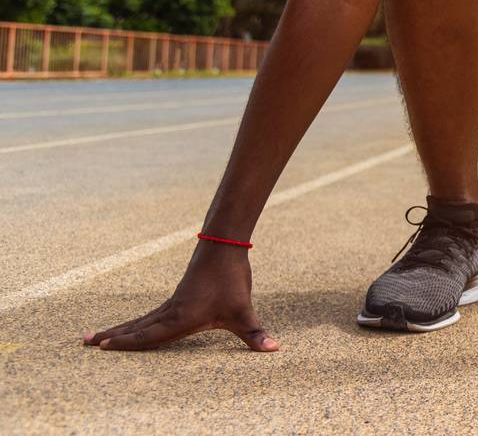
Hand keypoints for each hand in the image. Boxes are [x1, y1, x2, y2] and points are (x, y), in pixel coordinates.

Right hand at [83, 241, 277, 351]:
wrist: (225, 246)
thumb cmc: (231, 280)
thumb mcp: (244, 311)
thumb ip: (255, 334)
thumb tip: (274, 349)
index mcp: (180, 318)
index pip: (148, 335)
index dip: (127, 342)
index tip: (103, 347)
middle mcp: (171, 311)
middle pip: (136, 327)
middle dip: (112, 336)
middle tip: (85, 343)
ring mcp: (172, 303)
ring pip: (140, 319)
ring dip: (118, 328)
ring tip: (94, 336)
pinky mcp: (177, 296)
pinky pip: (150, 313)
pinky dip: (134, 321)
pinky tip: (129, 326)